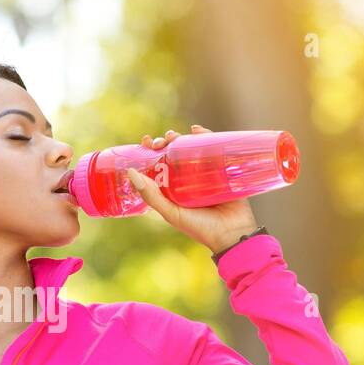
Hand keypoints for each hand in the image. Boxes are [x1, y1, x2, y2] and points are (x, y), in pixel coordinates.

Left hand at [130, 125, 259, 252]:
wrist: (232, 234)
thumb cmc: (200, 227)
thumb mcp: (171, 213)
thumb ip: (151, 196)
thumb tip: (130, 172)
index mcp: (174, 189)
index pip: (159, 165)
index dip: (151, 152)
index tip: (145, 141)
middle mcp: (188, 179)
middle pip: (175, 154)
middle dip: (166, 143)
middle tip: (163, 141)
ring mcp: (207, 173)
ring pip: (193, 149)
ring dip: (183, 138)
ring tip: (176, 136)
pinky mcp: (223, 169)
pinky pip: (214, 149)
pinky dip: (206, 136)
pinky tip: (197, 130)